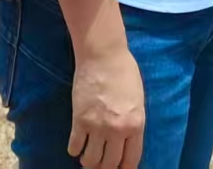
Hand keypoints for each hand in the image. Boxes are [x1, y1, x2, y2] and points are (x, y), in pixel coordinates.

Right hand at [68, 42, 145, 168]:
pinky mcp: (79, 120)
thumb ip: (133, 122)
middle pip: (109, 165)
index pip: (130, 161)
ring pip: (90, 161)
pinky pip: (75, 147)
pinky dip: (75, 150)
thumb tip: (126, 141)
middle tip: (102, 165)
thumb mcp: (138, 100)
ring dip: (89, 162)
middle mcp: (117, 130)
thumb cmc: (124, 72)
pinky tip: (78, 145)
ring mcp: (97, 127)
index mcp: (135, 125)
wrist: (103, 55)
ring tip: (88, 157)